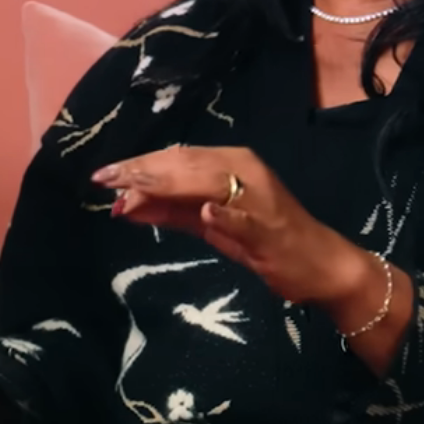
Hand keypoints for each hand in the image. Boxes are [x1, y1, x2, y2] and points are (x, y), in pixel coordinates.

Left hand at [92, 146, 376, 309]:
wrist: (320, 266)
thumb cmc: (266, 244)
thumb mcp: (212, 226)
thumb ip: (173, 212)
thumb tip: (126, 203)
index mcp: (233, 163)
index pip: (178, 157)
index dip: (140, 164)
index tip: (104, 176)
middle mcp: (245, 171)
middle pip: (185, 164)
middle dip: (141, 172)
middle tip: (104, 181)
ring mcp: (259, 197)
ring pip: (207, 182)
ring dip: (166, 187)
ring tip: (129, 194)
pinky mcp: (270, 227)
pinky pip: (245, 216)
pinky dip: (225, 213)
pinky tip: (204, 212)